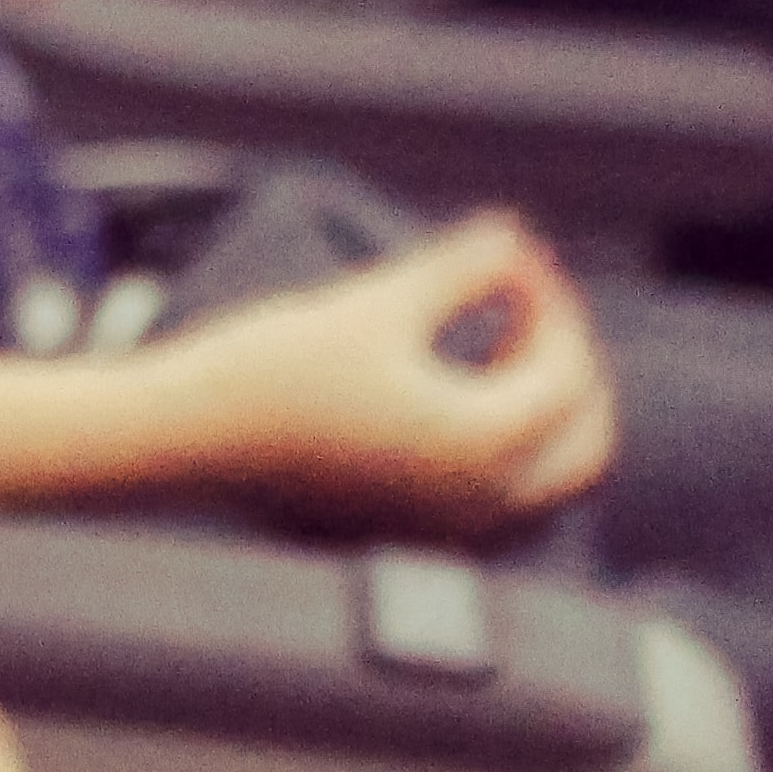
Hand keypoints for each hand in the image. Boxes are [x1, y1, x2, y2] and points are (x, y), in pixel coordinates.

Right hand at [118, 211, 617, 541]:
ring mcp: (449, 529)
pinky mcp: (413, 535)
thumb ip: (464, 267)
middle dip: (571, 365)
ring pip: (549, 478)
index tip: (512, 250)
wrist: (186, 439)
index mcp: (484, 446)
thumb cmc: (275, 368)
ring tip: (500, 342)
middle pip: (586, 442)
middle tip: (529, 302)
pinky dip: (509, 447)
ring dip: (546, 409)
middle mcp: (482, 504)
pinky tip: (458, 392)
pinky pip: (503, 500)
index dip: (549, 297)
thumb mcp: (379, 302)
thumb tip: (517, 236)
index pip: (566, 370)